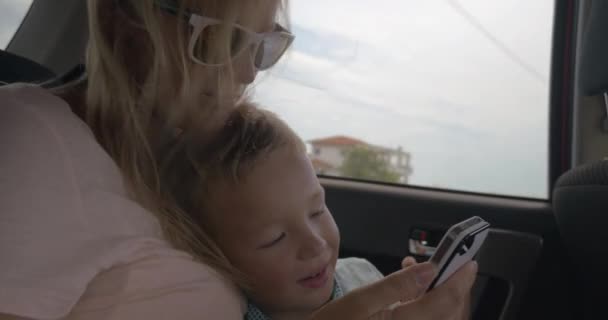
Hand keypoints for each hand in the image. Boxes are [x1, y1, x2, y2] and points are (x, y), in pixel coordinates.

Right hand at [310, 259, 476, 319]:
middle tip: (451, 262)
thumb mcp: (360, 301)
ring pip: (444, 318)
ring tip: (423, 270)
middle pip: (452, 312)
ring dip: (442, 294)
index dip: (461, 279)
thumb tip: (427, 269)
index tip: (469, 261)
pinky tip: (414, 288)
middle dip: (455, 286)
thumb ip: (396, 285)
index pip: (445, 300)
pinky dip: (430, 304)